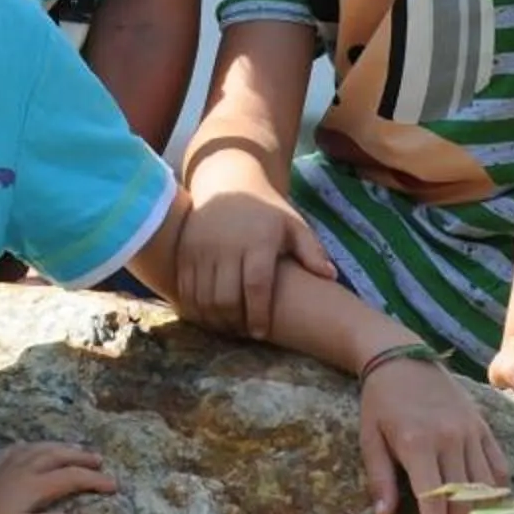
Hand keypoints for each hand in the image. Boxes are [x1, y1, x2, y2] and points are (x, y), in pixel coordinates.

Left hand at [0, 441, 114, 513]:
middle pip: (59, 457)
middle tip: (98, 460)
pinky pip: (18, 449)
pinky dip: (32, 446)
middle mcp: (26, 470)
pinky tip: (30, 446)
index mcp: (36, 486)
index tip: (113, 484)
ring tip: (73, 449)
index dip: (94, 480)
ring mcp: (8, 466)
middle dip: (81, 458)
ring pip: (41, 449)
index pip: (72, 478)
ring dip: (60, 447)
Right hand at [173, 177, 333, 339]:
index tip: (261, 333)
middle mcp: (225, 245)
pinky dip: (194, 308)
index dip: (258, 315)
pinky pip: (184, 289)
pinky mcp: (183, 251)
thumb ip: (311, 250)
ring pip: (202, 298)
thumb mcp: (293, 224)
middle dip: (234, 323)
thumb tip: (330, 276)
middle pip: (225, 298)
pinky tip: (208, 315)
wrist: (227, 180)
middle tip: (244, 333)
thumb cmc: (266, 210)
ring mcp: (200, 248)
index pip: (256, 286)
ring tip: (228, 327)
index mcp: (257, 240)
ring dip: (214, 320)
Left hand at [358, 354, 508, 513]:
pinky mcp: (483, 425)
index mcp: (418, 442)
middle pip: (463, 498)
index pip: (433, 496)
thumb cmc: (380, 402)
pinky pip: (498, 464)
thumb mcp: (369, 437)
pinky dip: (498, 492)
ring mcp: (470, 431)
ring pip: (485, 486)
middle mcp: (449, 438)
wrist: (402, 356)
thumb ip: (379, 478)